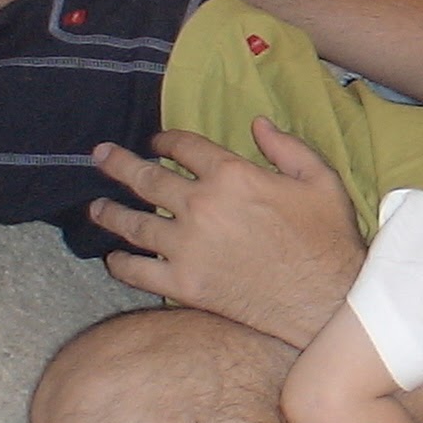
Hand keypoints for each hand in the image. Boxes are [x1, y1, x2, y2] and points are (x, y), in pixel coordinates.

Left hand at [94, 117, 364, 346]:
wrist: (323, 299)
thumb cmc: (327, 238)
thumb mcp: (321, 180)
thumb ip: (288, 147)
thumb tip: (258, 123)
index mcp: (232, 175)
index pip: (186, 146)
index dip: (167, 140)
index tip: (157, 142)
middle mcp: (200, 206)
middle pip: (147, 178)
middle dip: (119, 164)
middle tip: (99, 156)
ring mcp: (186, 246)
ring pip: (133, 223)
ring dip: (109, 213)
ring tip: (95, 207)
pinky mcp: (182, 283)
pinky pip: (138, 270)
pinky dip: (121, 264)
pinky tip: (114, 258)